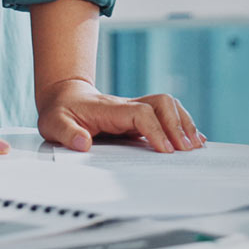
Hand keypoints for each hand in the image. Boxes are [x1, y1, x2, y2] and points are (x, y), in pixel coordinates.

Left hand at [36, 78, 204, 152]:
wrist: (63, 97)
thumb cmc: (60, 112)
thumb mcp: (53, 123)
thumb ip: (66, 133)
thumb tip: (84, 143)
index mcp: (108, 109)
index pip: (140, 113)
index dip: (156, 130)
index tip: (165, 150)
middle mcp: (126, 106)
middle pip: (161, 103)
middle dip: (177, 125)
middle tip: (187, 150)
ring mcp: (135, 110)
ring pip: (167, 105)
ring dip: (184, 123)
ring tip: (196, 146)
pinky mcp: (139, 118)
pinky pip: (166, 115)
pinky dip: (182, 125)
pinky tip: (193, 140)